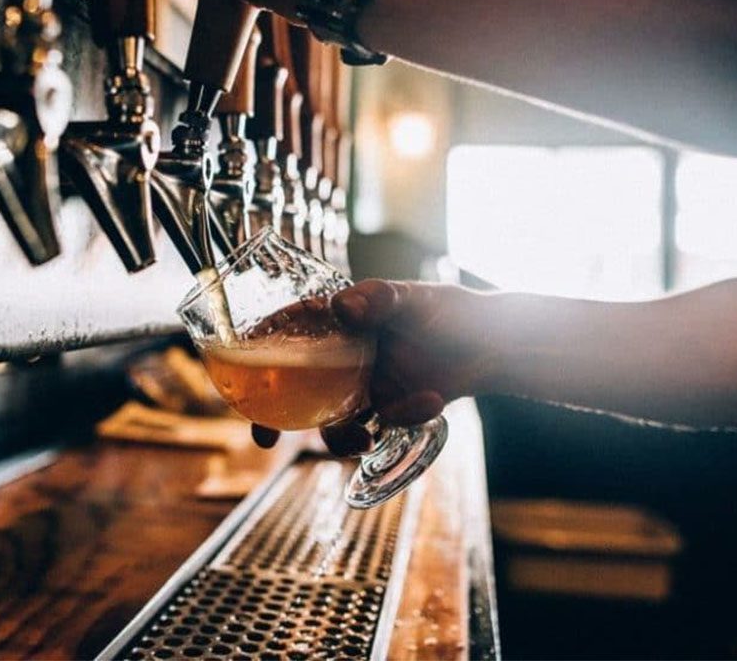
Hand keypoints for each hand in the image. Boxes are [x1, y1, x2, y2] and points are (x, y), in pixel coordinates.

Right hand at [252, 279, 494, 454]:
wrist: (498, 347)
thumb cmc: (453, 311)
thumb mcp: (416, 298)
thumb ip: (378, 300)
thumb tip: (341, 308)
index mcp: (341, 319)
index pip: (287, 328)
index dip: (256, 348)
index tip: (237, 372)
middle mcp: (345, 354)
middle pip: (294, 385)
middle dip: (274, 415)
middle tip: (264, 437)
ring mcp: (364, 384)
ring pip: (329, 419)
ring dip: (338, 436)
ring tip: (363, 437)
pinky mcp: (389, 409)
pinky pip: (376, 427)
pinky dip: (400, 419)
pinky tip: (430, 401)